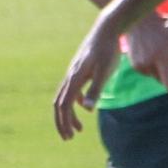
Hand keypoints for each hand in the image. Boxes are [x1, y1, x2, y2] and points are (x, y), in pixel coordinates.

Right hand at [54, 19, 125, 140]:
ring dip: (68, 114)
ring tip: (78, 129)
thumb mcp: (105, 71)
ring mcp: (73, 72)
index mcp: (74, 78)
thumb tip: (88, 109)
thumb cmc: (108, 50)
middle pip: (59, 104)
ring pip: (64, 97)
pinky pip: (72, 90)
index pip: (64, 105)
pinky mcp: (79, 69)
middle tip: (68, 138)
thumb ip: (96, 89)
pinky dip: (75, 102)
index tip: (69, 137)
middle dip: (62, 122)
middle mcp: (70, 76)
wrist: (106, 29)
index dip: (64, 122)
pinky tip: (86, 107)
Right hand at [121, 11, 167, 95]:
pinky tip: (150, 55)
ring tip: (161, 58)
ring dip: (164, 74)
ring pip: (160, 79)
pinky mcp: (138, 65)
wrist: (137, 19)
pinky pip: (149, 74)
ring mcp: (147, 61)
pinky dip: (153, 69)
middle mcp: (160, 55)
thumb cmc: (167, 24)